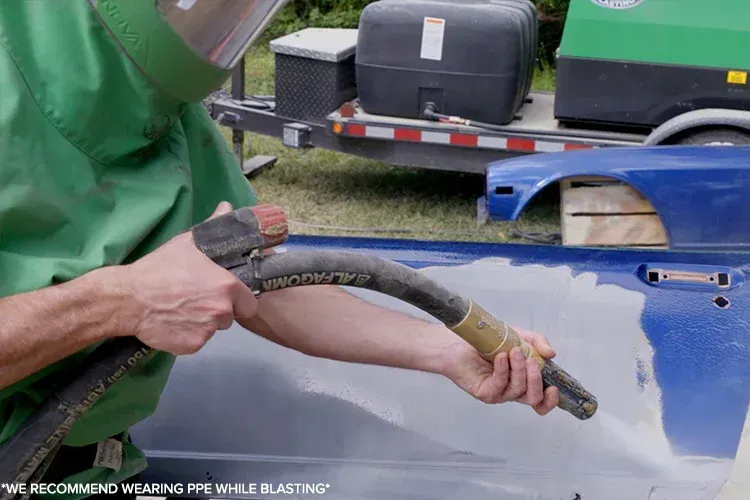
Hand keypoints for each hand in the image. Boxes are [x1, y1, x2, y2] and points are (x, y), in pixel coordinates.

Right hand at [118, 202, 257, 354]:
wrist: (128, 298)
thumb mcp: (187, 243)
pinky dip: (189, 334)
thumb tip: (227, 207)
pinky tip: (174, 322)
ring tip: (183, 309)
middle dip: (220, 310)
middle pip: (231, 316)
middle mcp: (222, 311)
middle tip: (198, 299)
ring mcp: (207, 331)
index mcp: (227, 287)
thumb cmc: (159, 268)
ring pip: (214, 329)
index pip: (250, 303)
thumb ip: (213, 227)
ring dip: (204, 322)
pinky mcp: (192, 346)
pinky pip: (198, 340)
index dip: (239, 300)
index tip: (226, 295)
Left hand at [438, 327, 559, 414]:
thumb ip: (538, 343)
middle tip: (530, 360)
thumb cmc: (491, 340)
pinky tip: (501, 356)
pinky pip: (499, 385)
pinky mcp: (485, 392)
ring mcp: (499, 393)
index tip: (554, 389)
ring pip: (517, 391)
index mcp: (525, 381)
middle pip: (533, 398)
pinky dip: (503, 369)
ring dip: (519, 370)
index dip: (551, 400)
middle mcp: (513, 390)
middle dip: (535, 379)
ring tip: (513, 351)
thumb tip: (551, 354)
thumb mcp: (520, 336)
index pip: (541, 400)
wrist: (464, 338)